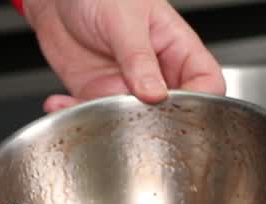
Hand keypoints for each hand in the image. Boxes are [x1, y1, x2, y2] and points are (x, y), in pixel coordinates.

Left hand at [21, 0, 223, 111]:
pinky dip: (73, 113)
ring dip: (106, 121)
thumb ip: (139, 57)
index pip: (206, 82)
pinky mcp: (95, 93)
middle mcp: (155, 71)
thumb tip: (155, 92)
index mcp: (176, 47)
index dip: (201, 102)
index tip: (181, 112)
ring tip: (85, 107)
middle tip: (128, 119)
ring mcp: (125, 85)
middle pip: (171, 111)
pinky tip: (59, 102)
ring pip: (130, 120)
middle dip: (152, 123)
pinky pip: (91, 115)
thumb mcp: (124, 18)